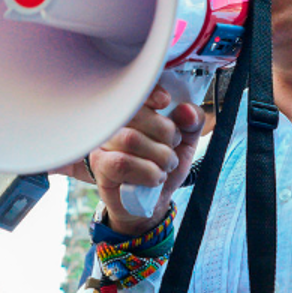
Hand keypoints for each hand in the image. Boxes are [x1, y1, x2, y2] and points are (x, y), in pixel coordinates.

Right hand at [88, 85, 204, 235]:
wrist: (151, 202)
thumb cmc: (162, 166)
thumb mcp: (185, 142)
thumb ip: (192, 122)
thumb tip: (186, 112)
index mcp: (134, 111)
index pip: (134, 90)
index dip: (150, 92)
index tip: (166, 102)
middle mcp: (114, 122)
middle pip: (137, 114)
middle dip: (166, 133)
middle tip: (172, 150)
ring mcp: (103, 143)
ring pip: (131, 139)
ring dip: (160, 156)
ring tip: (166, 167)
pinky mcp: (99, 166)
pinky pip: (123, 163)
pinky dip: (148, 172)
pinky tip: (155, 178)